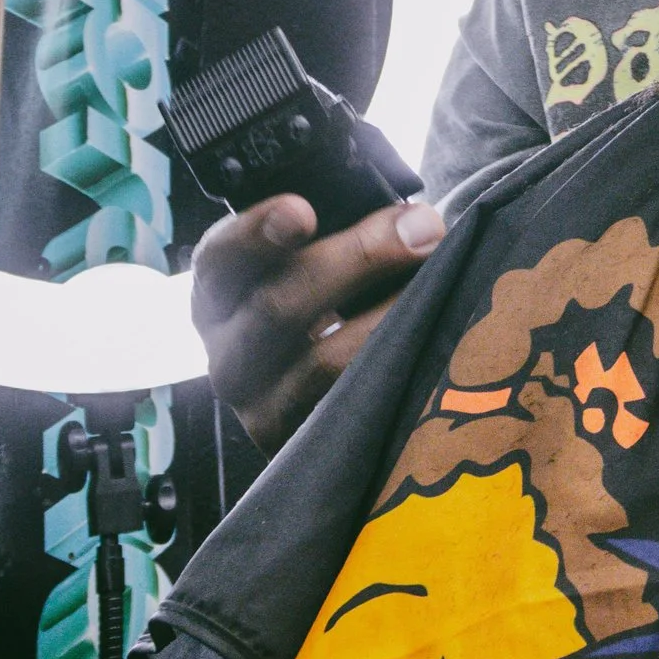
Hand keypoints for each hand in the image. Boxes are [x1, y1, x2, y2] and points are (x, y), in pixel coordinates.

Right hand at [191, 190, 446, 452]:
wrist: (318, 400)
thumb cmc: (325, 306)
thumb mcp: (314, 264)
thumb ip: (346, 232)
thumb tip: (419, 225)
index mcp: (219, 293)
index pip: (220, 257)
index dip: (256, 233)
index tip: (302, 211)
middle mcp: (227, 352)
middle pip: (277, 306)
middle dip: (357, 259)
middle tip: (421, 230)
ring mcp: (259, 407)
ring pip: (322, 363)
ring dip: (391, 317)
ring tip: (440, 284)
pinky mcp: (299, 446)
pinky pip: (352, 408)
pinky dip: (398, 369)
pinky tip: (432, 342)